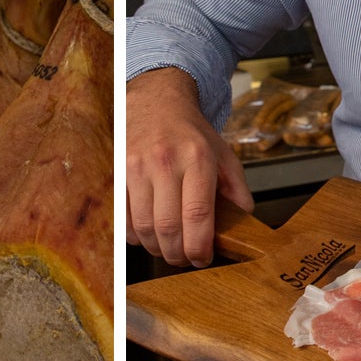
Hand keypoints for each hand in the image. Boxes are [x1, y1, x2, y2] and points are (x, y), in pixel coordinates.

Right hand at [126, 67, 253, 267]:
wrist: (156, 102)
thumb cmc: (190, 134)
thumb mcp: (223, 155)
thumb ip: (237, 190)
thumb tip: (244, 222)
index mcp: (198, 158)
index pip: (197, 214)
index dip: (200, 246)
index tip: (203, 257)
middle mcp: (165, 161)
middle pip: (168, 227)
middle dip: (178, 254)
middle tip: (184, 258)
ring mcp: (136, 166)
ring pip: (143, 227)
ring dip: (156, 248)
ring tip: (167, 248)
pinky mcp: (116, 172)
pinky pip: (123, 218)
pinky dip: (135, 236)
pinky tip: (147, 234)